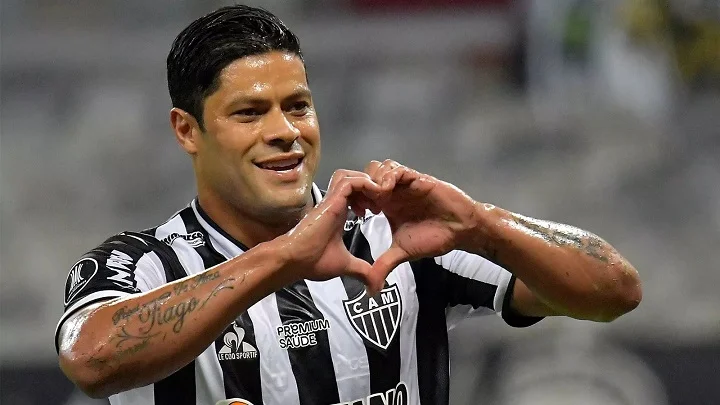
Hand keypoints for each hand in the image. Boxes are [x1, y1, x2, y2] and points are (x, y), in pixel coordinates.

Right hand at [278, 169, 386, 292]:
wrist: (295, 261)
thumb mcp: (345, 265)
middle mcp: (335, 204)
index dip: (370, 198)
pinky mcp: (331, 199)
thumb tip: (374, 285)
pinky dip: (366, 184)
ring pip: (352, 175)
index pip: (355, 194)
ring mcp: (333, 200)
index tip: (378, 213)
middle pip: (355, 180)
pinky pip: (352, 181)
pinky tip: (374, 197)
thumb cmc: (312, 261)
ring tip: (377, 198)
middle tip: (380, 204)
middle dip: (371, 188)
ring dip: (368, 183)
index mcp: (338, 214)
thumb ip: (361, 271)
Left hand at [364, 160, 480, 283]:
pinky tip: (387, 191)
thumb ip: (384, 266)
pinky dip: (389, 176)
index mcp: (387, 204)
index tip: (356, 214)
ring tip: (376, 198)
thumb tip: (372, 291)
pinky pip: (398, 170)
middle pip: (366, 175)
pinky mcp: (418, 179)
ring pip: (380, 168)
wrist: (460, 231)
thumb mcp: (403, 253)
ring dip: (374, 180)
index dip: (355, 199)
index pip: (362, 192)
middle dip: (361, 187)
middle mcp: (394, 191)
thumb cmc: (434, 238)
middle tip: (363, 204)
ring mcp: (405, 183)